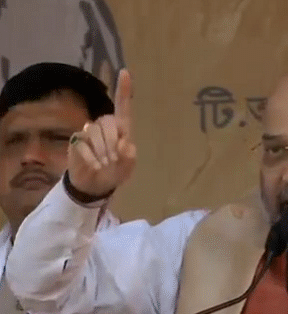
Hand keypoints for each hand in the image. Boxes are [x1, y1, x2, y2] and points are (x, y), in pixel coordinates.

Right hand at [67, 69, 135, 196]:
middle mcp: (105, 126)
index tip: (125, 72)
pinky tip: (95, 166)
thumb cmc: (114, 172)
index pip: (123, 107)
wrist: (95, 186)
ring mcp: (89, 132)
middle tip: (113, 160)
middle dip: (111, 143)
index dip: (124, 90)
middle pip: (108, 122)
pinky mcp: (77, 140)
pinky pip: (83, 143)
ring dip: (101, 151)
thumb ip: (128, 155)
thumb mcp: (127, 167)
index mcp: (122, 129)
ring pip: (94, 132)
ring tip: (104, 164)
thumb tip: (124, 143)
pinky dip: (91, 157)